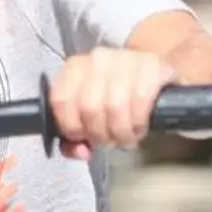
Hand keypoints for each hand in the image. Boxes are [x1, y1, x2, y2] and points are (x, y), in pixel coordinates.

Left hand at [50, 48, 177, 160]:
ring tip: (125, 138)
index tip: (83, 137)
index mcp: (74, 67)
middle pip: (89, 108)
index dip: (71, 127)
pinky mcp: (151, 66)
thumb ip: (75, 135)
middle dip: (100, 134)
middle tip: (109, 140)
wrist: (150, 72)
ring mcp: (125, 60)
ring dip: (121, 133)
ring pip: (115, 107)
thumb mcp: (89, 109)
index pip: (60, 101)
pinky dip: (138, 124)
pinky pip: (140, 102)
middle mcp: (98, 60)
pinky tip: (138, 128)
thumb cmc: (116, 93)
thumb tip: (81, 151)